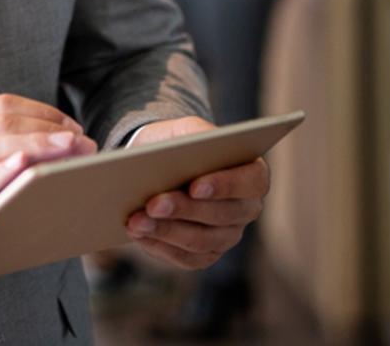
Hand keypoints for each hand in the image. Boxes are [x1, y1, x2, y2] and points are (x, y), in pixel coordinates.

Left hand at [124, 116, 269, 269]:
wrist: (162, 166)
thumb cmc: (180, 145)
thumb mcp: (189, 129)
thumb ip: (196, 134)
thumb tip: (191, 149)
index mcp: (253, 174)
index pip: (251, 182)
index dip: (225, 185)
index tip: (195, 186)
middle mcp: (246, 209)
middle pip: (221, 216)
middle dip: (184, 210)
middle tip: (152, 204)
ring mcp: (228, 236)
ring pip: (201, 241)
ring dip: (166, 231)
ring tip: (136, 221)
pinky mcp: (206, 255)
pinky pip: (186, 258)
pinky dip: (160, 246)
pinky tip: (138, 234)